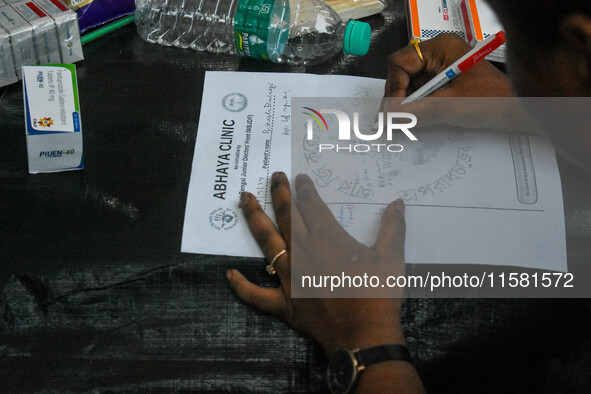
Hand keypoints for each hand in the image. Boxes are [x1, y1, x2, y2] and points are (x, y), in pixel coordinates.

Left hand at [226, 172, 406, 353]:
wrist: (364, 335)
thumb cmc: (377, 295)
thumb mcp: (391, 258)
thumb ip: (393, 228)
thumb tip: (398, 203)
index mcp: (327, 238)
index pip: (312, 205)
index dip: (305, 189)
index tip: (300, 178)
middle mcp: (302, 252)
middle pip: (286, 216)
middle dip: (279, 193)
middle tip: (273, 176)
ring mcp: (289, 277)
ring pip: (267, 242)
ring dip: (255, 219)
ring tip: (245, 200)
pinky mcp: (284, 302)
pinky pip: (257, 294)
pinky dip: (242, 286)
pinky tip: (229, 274)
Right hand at [382, 34, 532, 132]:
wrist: (521, 113)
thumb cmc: (490, 102)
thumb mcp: (448, 106)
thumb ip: (414, 112)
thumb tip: (384, 121)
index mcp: (440, 48)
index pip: (400, 62)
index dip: (394, 87)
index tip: (395, 112)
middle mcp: (437, 55)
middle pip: (401, 75)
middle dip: (396, 99)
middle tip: (392, 124)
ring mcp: (440, 70)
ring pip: (408, 87)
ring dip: (404, 107)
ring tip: (401, 126)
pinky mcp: (444, 86)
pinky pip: (420, 96)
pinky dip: (415, 110)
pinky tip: (413, 124)